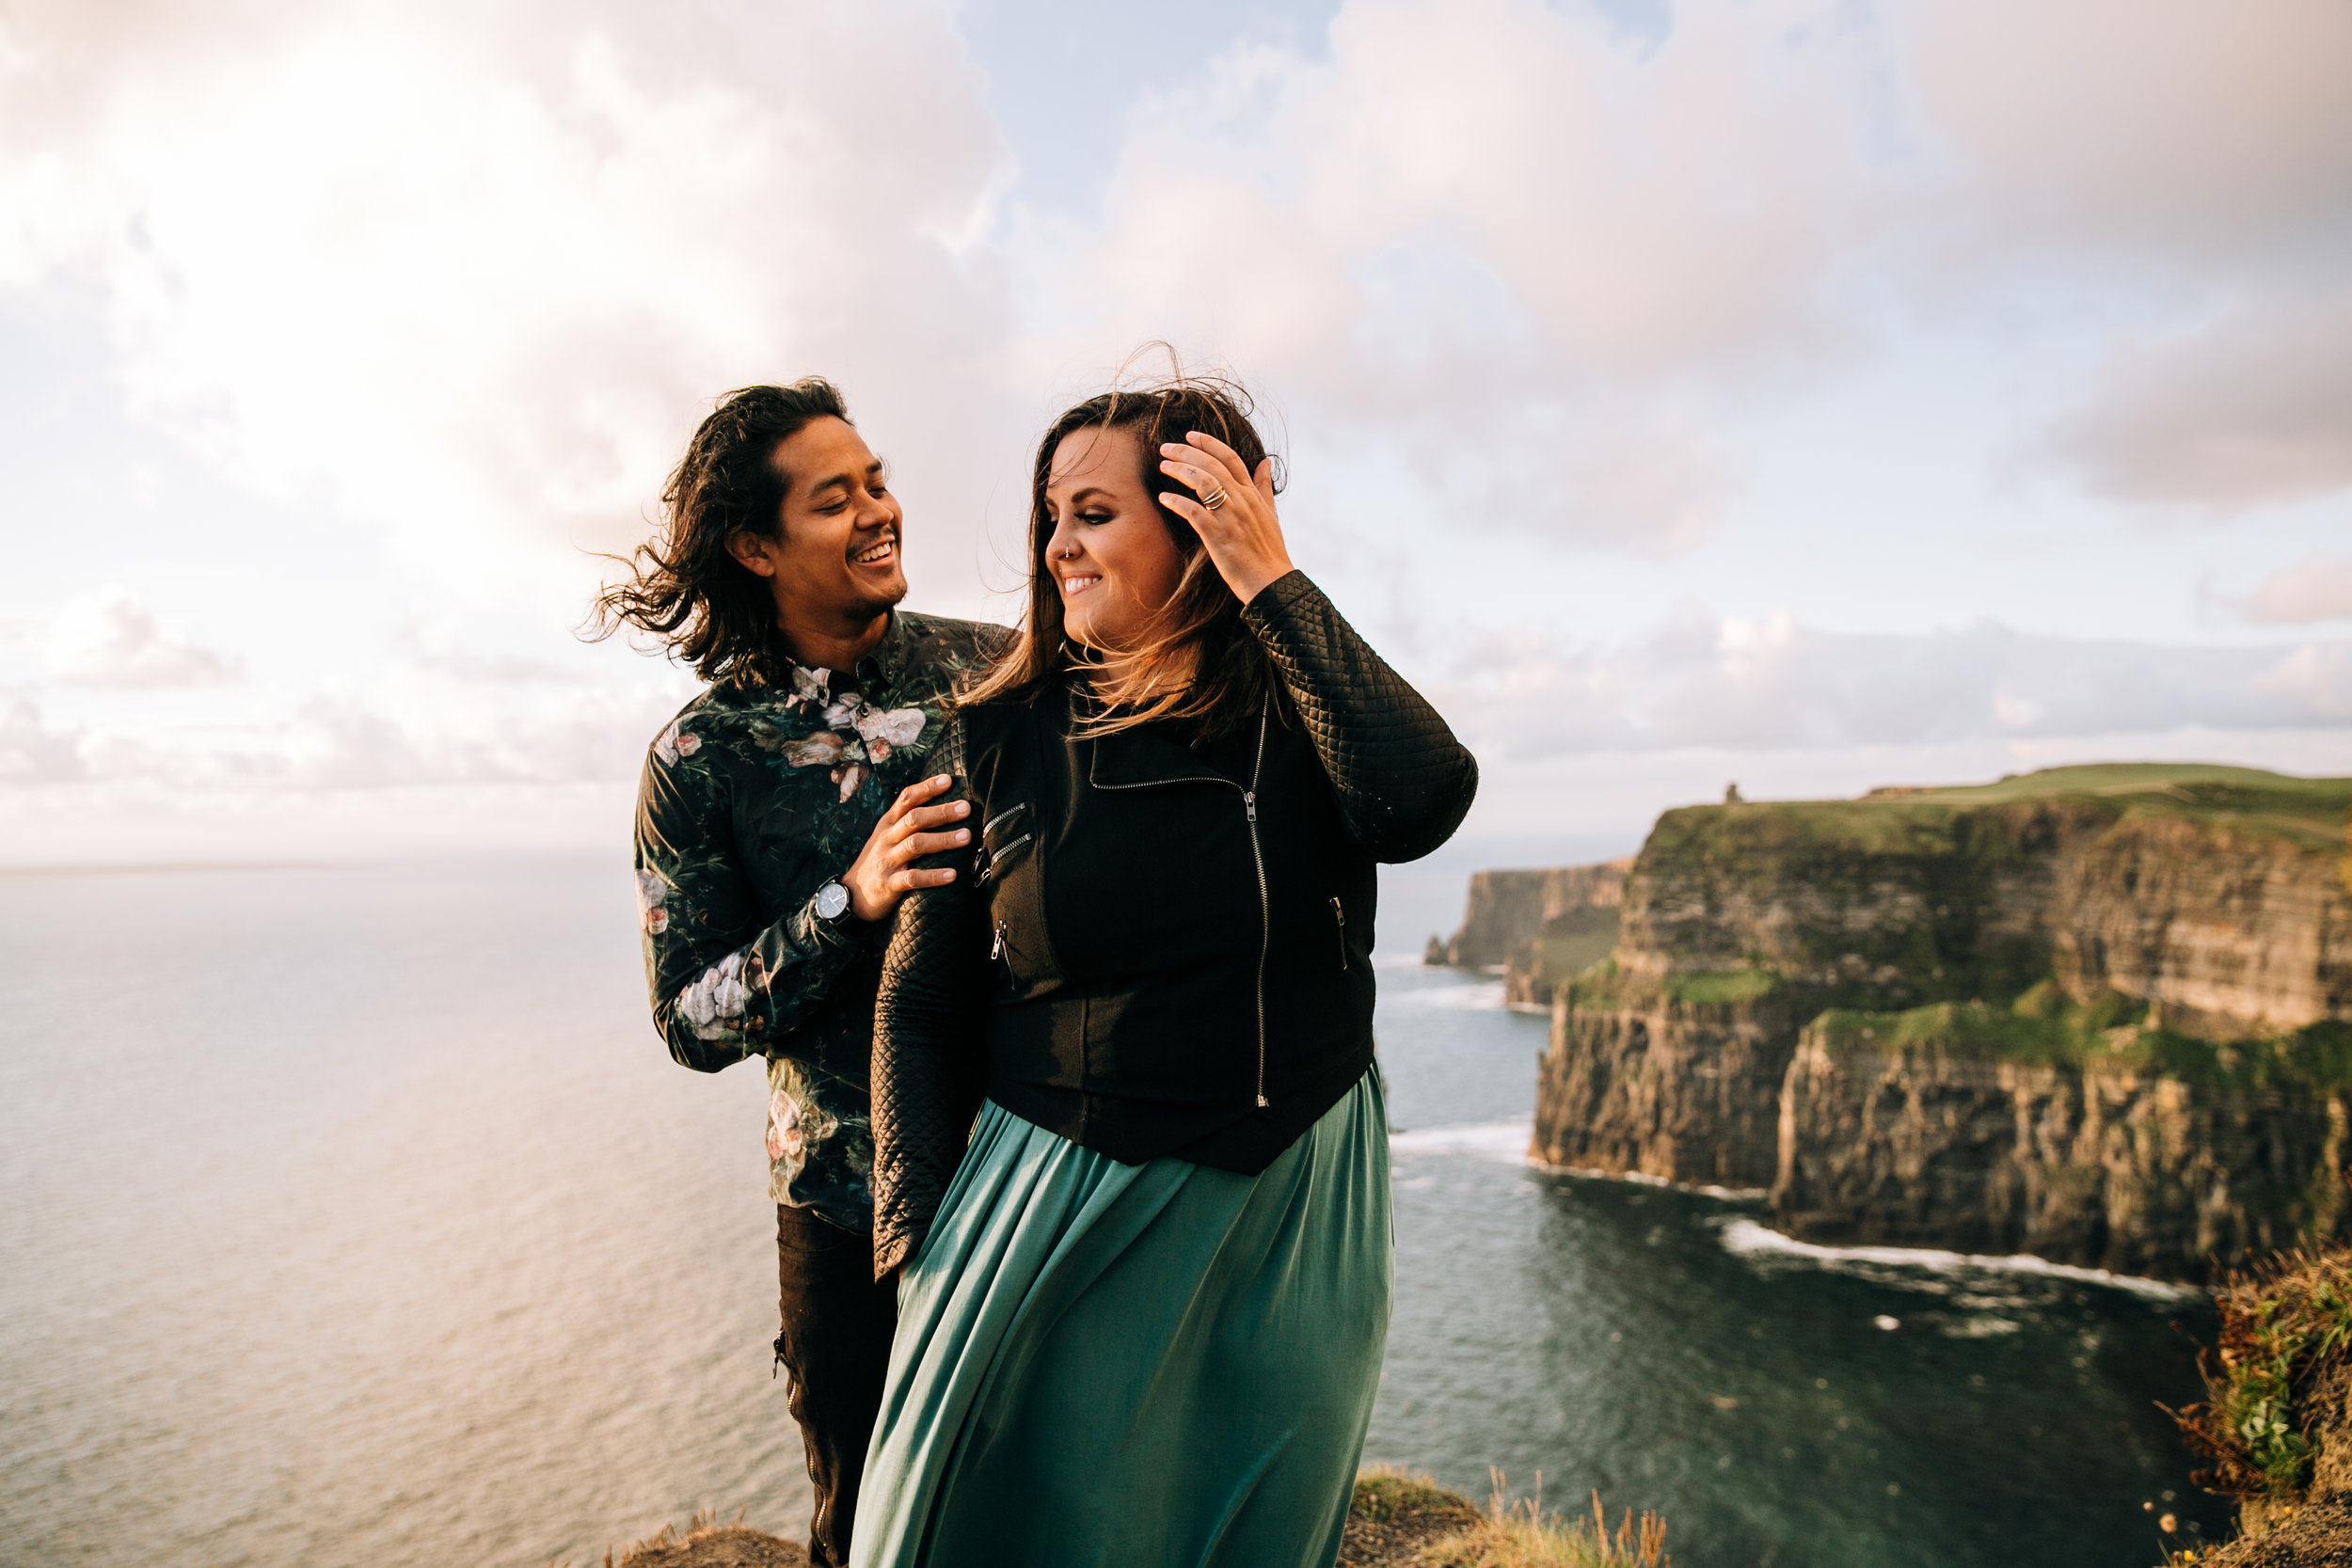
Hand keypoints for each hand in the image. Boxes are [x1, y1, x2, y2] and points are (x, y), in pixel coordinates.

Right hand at [842, 774, 967, 922]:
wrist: (851, 895)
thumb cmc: (879, 860)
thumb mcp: (887, 835)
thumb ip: (907, 820)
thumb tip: (943, 804)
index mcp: (888, 823)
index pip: (906, 799)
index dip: (926, 788)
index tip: (948, 779)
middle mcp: (887, 838)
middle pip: (914, 819)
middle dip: (941, 812)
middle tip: (966, 808)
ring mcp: (887, 860)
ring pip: (916, 844)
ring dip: (943, 840)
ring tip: (967, 836)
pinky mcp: (889, 884)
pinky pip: (913, 878)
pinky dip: (933, 876)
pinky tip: (952, 875)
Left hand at [1158, 431, 1294, 603]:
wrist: (1271, 582)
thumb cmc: (1269, 551)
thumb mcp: (1270, 513)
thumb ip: (1264, 486)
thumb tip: (1265, 461)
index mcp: (1252, 494)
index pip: (1230, 458)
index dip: (1209, 443)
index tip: (1190, 435)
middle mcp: (1241, 500)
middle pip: (1211, 464)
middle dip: (1186, 452)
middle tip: (1165, 447)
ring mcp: (1229, 516)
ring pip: (1202, 481)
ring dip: (1179, 470)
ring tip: (1163, 466)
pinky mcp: (1217, 535)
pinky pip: (1192, 511)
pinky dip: (1176, 501)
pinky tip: (1164, 498)